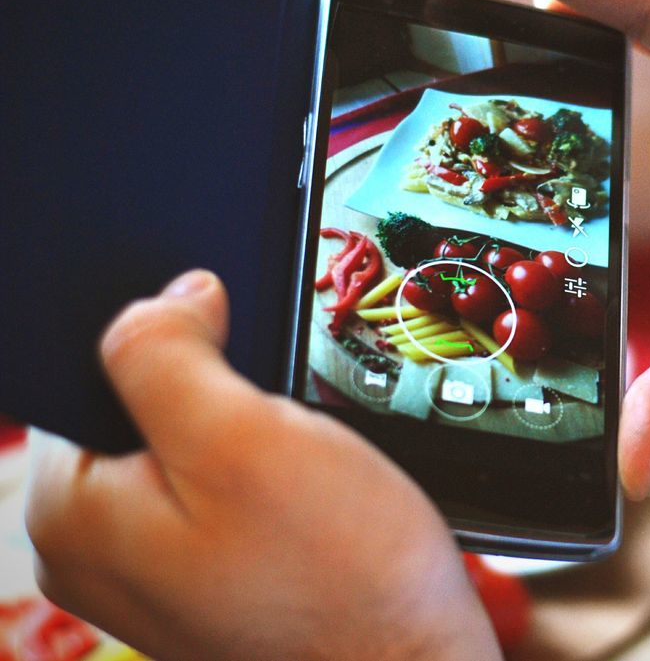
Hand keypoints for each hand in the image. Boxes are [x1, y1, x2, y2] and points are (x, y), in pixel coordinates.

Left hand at [25, 270, 500, 660]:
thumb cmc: (337, 578)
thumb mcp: (243, 436)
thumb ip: (170, 351)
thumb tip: (167, 298)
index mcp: (76, 511)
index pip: (100, 371)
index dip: (181, 346)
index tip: (248, 373)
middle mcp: (98, 552)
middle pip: (153, 410)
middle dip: (231, 399)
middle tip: (293, 435)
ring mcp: (156, 575)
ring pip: (201, 452)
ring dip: (262, 441)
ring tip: (313, 475)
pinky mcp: (211, 586)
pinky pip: (231, 498)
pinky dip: (277, 484)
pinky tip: (317, 507)